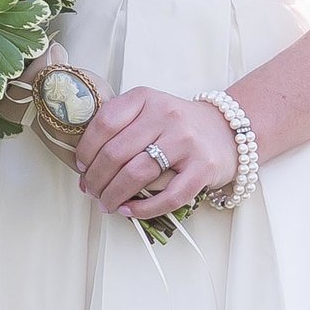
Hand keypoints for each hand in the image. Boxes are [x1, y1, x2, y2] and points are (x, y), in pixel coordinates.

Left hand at [76, 86, 240, 221]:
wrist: (227, 131)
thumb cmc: (177, 126)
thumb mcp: (149, 111)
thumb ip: (120, 126)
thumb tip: (85, 165)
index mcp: (146, 98)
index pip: (104, 123)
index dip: (86, 150)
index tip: (81, 166)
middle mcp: (166, 116)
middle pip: (115, 153)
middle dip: (95, 179)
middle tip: (91, 191)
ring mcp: (186, 142)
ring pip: (136, 174)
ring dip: (113, 195)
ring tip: (106, 204)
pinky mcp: (202, 169)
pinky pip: (168, 197)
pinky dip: (143, 209)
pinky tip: (129, 211)